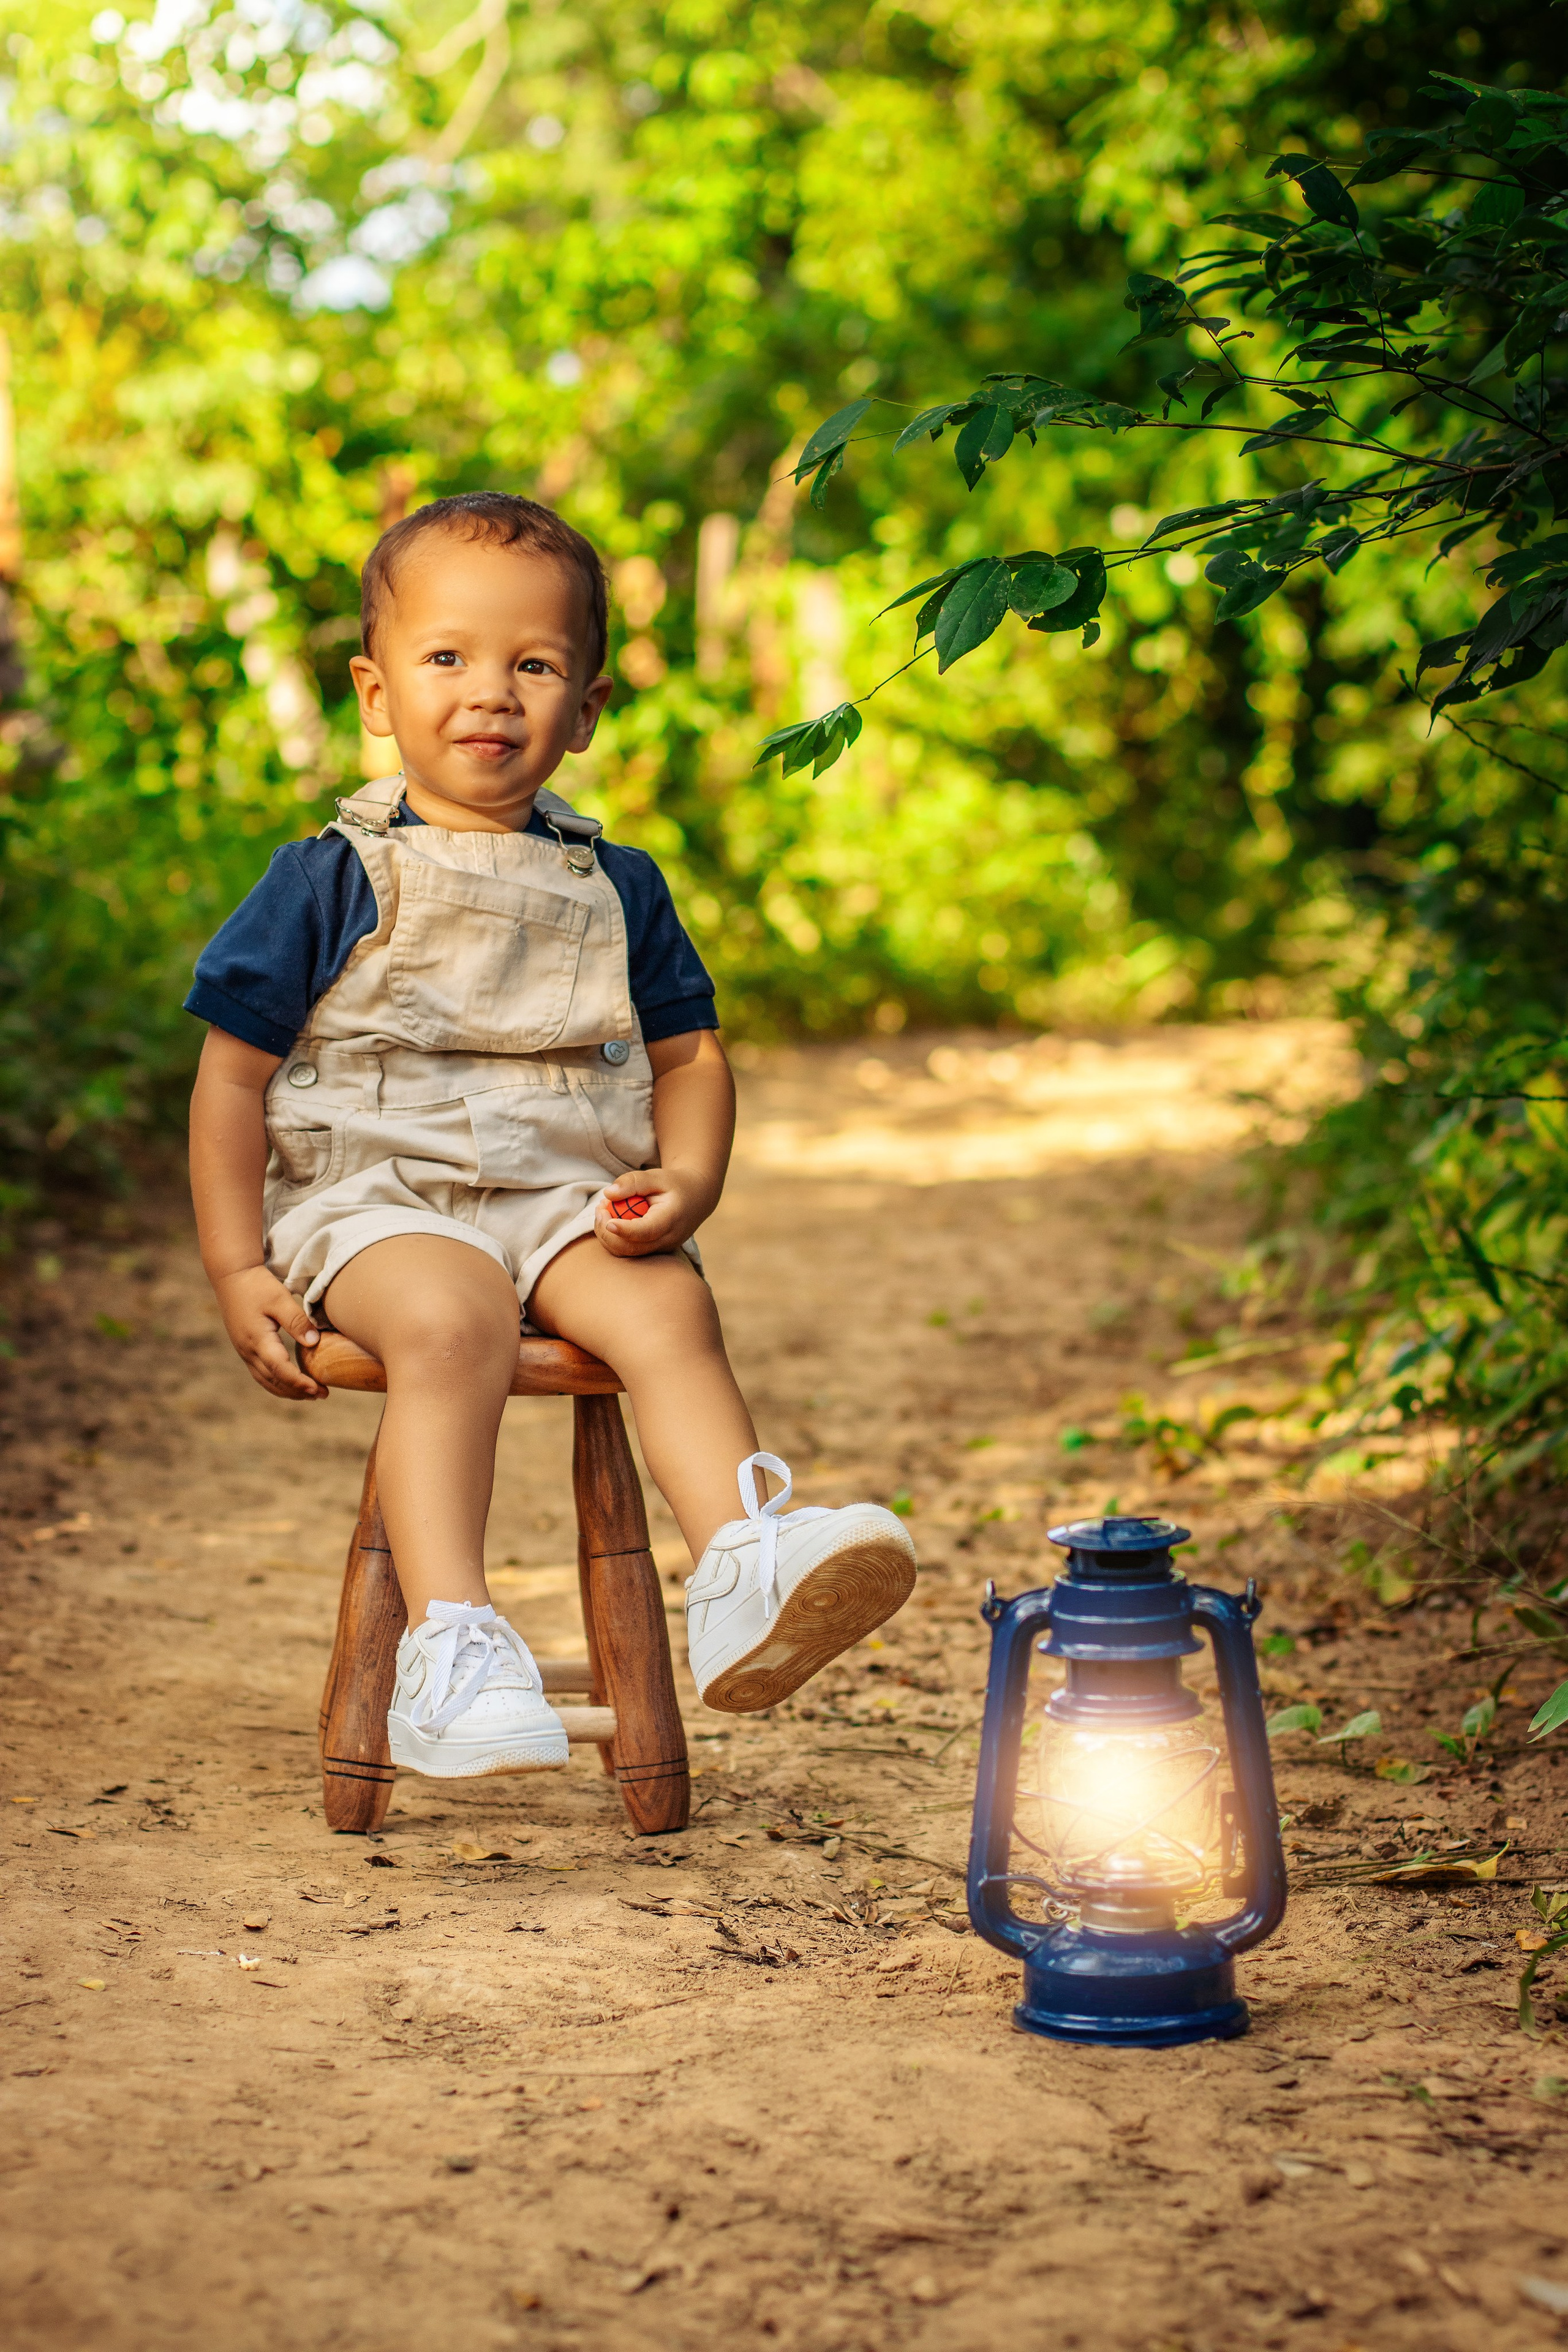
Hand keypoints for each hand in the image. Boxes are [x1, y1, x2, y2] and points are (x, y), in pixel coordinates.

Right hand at [213, 1265, 327, 1400]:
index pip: (280, 1369)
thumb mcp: (279, 1298)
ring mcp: (244, 1351)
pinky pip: (261, 1373)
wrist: (231, 1276)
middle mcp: (248, 1350)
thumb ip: (296, 1320)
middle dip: (298, 1391)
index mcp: (257, 1339)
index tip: (318, 1389)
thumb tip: (313, 1342)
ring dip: (287, 1390)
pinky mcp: (244, 1347)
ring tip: (310, 1394)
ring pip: (265, 1380)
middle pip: (273, 1380)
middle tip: (322, 1395)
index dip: (299, 1382)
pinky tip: (290, 1382)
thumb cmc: (257, 1285)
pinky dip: (277, 1382)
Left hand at [593, 1167, 713, 1258]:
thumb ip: (633, 1182)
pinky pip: (628, 1251)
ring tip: (604, 1211)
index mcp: (672, 1219)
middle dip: (608, 1232)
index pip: (646, 1231)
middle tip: (600, 1208)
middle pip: (632, 1248)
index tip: (607, 1221)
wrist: (696, 1198)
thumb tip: (608, 1194)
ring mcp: (660, 1249)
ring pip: (626, 1253)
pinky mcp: (653, 1251)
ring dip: (607, 1235)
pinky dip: (614, 1238)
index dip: (625, 1229)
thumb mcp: (657, 1176)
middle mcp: (667, 1239)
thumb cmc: (675, 1185)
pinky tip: (612, 1219)